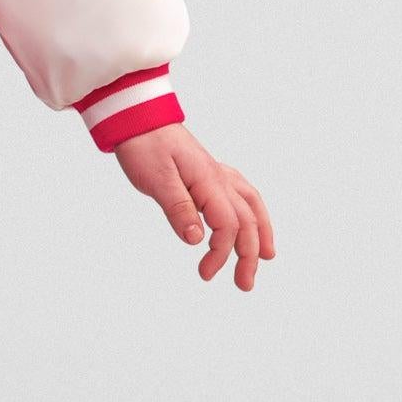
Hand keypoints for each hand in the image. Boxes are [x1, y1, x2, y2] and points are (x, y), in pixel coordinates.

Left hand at [114, 124, 275, 291]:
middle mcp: (219, 178)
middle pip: (247, 220)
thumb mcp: (157, 180)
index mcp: (209, 182)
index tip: (205, 273)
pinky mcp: (208, 172)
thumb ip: (178, 210)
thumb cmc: (144, 145)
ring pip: (250, 205)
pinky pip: (239, 193)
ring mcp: (215, 174)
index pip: (228, 225)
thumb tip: (197, 240)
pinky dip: (249, 211)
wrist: (136, 117)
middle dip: (249, 255)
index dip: (222, 252)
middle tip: (244, 284)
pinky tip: (248, 221)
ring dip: (259, 233)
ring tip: (264, 257)